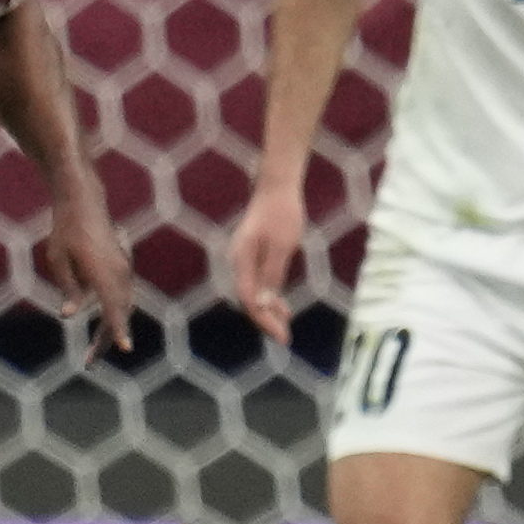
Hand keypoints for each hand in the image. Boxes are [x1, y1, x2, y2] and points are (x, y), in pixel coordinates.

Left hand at [38, 179, 136, 352]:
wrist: (85, 202)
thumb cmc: (67, 230)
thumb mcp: (58, 260)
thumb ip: (67, 288)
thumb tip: (68, 316)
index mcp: (103, 270)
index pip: (113, 305)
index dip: (118, 328)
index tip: (125, 348)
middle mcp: (119, 271)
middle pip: (119, 312)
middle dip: (106, 340)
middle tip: (88, 364)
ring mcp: (123, 270)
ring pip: (122, 307)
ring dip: (109, 330)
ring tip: (91, 355)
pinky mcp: (121, 269)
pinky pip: (120, 298)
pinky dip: (112, 316)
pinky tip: (101, 331)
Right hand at [229, 178, 309, 345]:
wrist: (277, 185)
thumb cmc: (282, 212)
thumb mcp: (283, 246)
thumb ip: (272, 274)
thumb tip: (262, 303)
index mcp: (242, 259)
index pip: (249, 299)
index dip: (264, 320)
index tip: (281, 335)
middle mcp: (238, 260)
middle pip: (248, 298)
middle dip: (265, 319)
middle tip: (284, 338)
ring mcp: (244, 256)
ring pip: (253, 291)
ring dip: (268, 309)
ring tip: (284, 326)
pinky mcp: (252, 252)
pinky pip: (257, 280)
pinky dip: (269, 294)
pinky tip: (281, 305)